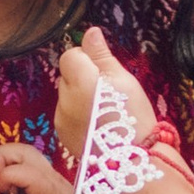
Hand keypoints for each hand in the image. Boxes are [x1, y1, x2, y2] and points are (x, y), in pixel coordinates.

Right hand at [0, 139, 72, 193]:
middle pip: (23, 151)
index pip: (26, 172)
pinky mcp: (46, 181)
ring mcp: (49, 177)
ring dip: (5, 160)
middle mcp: (50, 178)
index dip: (6, 176)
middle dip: (1, 156)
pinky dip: (11, 168)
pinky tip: (4, 188)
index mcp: (51, 192)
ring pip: (25, 153)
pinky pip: (26, 164)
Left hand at [54, 26, 146, 161]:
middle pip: (68, 75)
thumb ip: (102, 55)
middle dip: (84, 79)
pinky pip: (67, 114)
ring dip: (81, 97)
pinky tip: (98, 124)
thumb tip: (90, 32)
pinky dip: (79, 115)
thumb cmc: (132, 116)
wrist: (131, 161)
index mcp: (79, 80)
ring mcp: (61, 117)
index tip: (107, 73)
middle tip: (109, 93)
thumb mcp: (123, 80)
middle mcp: (64, 98)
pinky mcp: (63, 134)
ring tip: (105, 111)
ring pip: (67, 95)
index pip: (70, 55)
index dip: (89, 60)